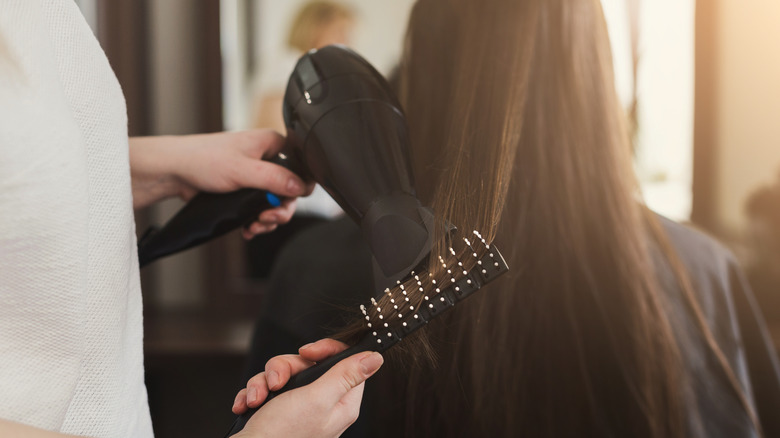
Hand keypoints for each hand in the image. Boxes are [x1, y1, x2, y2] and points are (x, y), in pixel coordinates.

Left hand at [130, 130, 313, 237]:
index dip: (298, 188)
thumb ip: (274, 179)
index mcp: (272, 145)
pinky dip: (257, 221)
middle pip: (288, 190)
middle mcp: (267, 159)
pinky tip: (248, 227)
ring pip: (275, 203)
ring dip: (267, 219)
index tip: (286, 202)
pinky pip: (260, 208)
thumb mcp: (243, 170)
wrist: (175, 171)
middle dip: (280, 210)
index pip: (301, 167)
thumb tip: (299, 187)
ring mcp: (256, 176)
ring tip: (254, 225)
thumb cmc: (203, 159)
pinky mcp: (245, 190)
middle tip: (268, 218)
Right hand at [231, 339, 383, 437]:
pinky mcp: (276, 411)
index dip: (325, 351)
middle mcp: (322, 405)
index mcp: (340, 403)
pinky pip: (266, 387)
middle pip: (308, 365)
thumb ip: (345, 375)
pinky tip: (248, 406)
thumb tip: (375, 358)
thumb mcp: (317, 399)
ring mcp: (298, 408)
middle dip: (284, 368)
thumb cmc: (282, 435)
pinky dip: (255, 393)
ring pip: (283, 373)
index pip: (345, 362)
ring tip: (258, 400)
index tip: (307, 353)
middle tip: (277, 383)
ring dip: (264, 382)